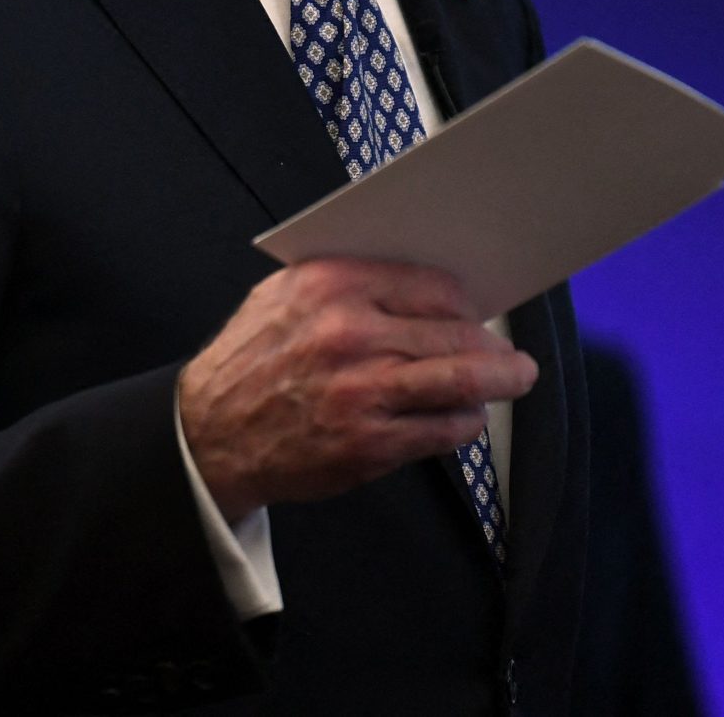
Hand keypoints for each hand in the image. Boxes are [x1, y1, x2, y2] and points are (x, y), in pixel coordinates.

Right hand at [178, 257, 535, 520]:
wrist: (211, 433)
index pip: (432, 286)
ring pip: (464, 380)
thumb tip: (418, 283)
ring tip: (512, 379)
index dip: (466, 302)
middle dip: (494, 347)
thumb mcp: (281, 295)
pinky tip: (463, 415)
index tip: (476, 311)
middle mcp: (350, 334)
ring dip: (500, 381)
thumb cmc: (250, 363)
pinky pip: (445, 429)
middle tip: (511, 356)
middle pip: (457, 334)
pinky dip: (465, 421)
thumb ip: (345, 281)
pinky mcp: (371, 443)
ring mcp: (364, 391)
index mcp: (330, 287)